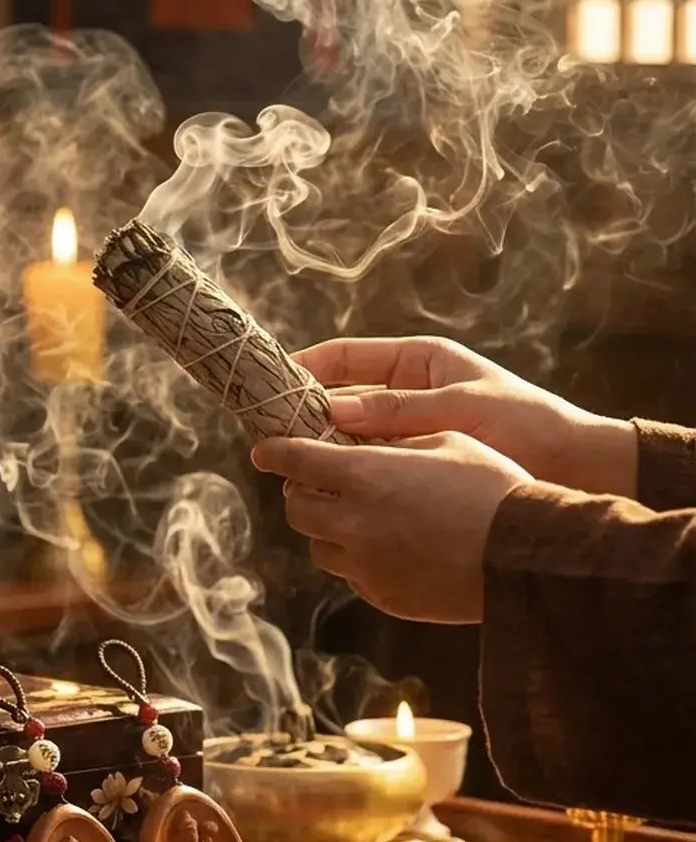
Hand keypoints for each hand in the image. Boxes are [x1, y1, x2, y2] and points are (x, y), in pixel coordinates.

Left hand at [252, 432, 531, 623]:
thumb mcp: (445, 439)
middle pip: (296, 509)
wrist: (527, 556)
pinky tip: (390, 546)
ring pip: (319, 547)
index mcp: (363, 476)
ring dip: (327, 529)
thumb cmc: (494, 486)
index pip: (293, 461)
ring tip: (360, 516)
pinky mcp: (383, 596)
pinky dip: (358, 558)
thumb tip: (357, 437)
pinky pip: (352, 575)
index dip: (274, 452)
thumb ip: (391, 439)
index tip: (263, 449)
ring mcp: (365, 566)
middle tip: (322, 482)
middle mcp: (352, 524)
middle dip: (303, 492)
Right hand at [298, 336, 636, 497]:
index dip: (306, 365)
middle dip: (305, 411)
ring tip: (289, 462)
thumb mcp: (460, 408)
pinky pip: (371, 463)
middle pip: (341, 395)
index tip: (269, 382)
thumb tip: (331, 409)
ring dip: (323, 445)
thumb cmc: (525, 423)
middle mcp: (408, 392)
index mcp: (420, 361)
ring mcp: (409, 429)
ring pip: (351, 433)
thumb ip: (397, 410)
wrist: (574, 467)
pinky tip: (328, 486)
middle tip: (268, 430)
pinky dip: (349, 470)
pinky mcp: (416, 462)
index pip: (347, 355)